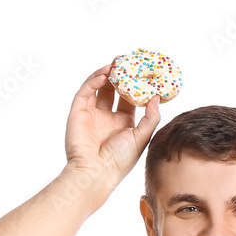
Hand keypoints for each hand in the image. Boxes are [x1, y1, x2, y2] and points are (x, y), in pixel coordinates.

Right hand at [64, 66, 160, 183]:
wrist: (95, 172)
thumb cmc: (120, 161)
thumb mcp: (141, 138)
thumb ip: (150, 118)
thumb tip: (156, 97)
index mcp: (124, 126)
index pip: (130, 101)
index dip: (136, 87)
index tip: (143, 74)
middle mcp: (108, 119)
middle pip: (114, 92)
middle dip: (121, 77)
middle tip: (128, 62)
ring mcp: (92, 114)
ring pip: (100, 88)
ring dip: (107, 75)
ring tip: (117, 64)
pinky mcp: (78, 112)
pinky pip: (86, 91)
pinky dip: (94, 80)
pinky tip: (105, 73)